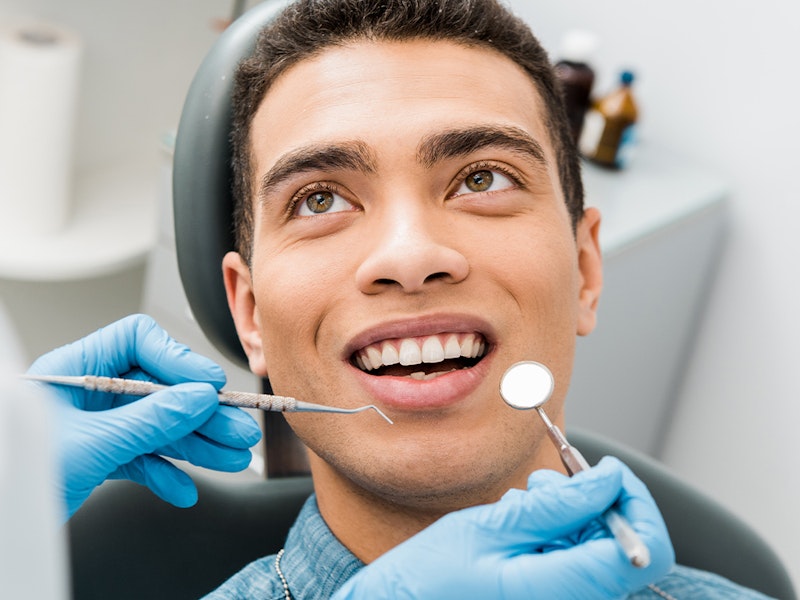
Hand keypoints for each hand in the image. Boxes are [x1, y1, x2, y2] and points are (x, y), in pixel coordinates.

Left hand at [26, 314, 261, 519]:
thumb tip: (198, 400)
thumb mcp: (91, 443)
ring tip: (231, 457)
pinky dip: (165, 473)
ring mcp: (96, 426)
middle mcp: (88, 393)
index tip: (209, 384)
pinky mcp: (99, 458)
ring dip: (196, 444)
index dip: (178, 359)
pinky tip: (184, 488)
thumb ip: (149, 421)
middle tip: (237, 429)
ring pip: (158, 426)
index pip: (138, 342)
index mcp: (74, 369)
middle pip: (160, 389)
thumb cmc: (14, 477)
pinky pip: (143, 458)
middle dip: (201, 413)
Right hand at [333, 457, 674, 599]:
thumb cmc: (431, 579)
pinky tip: (518, 530)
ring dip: (568, 518)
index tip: (607, 473)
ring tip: (520, 507)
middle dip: (591, 503)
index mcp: (562, 593)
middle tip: (543, 485)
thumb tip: (609, 480)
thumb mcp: (490, 528)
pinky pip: (575, 565)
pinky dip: (555, 537)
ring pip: (597, 551)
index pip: (646, 551)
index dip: (636, 503)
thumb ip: (557, 506)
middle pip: (622, 547)